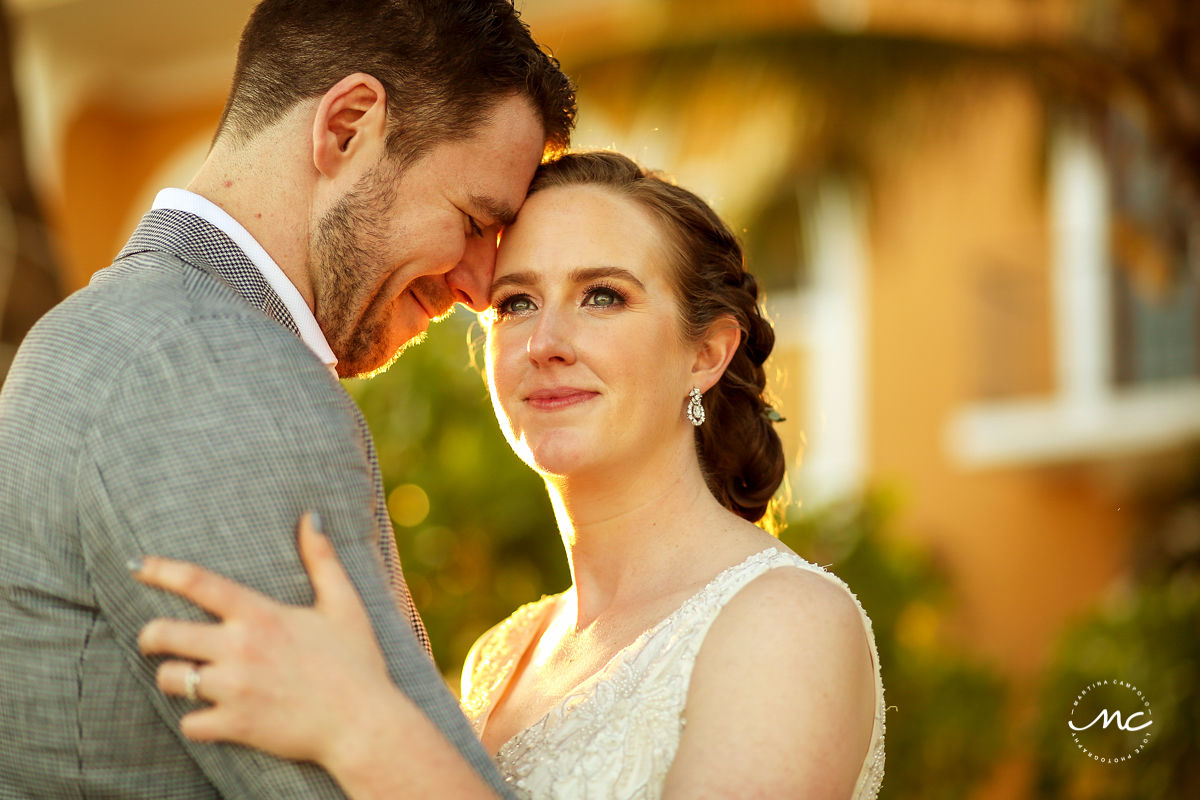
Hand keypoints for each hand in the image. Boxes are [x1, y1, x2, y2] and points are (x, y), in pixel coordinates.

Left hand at [134, 512, 393, 765]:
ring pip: (170, 679)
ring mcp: (234, 689)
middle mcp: (240, 648)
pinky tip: (209, 716)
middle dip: (149, 636)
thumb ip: (322, 559)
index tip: (136, 565)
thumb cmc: (356, 662)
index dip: (160, 570)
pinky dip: (196, 721)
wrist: (363, 723)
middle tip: (154, 640)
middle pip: (164, 633)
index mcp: (261, 615)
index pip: (198, 583)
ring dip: (173, 678)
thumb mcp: (343, 604)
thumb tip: (312, 516)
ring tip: (186, 678)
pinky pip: (189, 723)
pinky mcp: (234, 725)